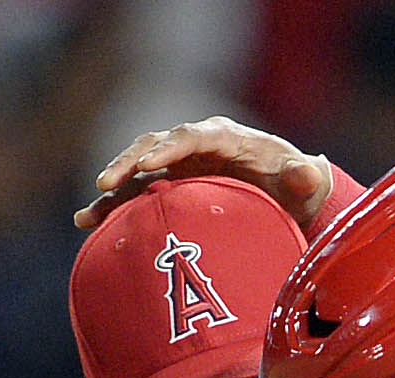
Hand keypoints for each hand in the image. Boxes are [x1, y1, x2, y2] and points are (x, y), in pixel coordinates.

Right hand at [76, 116, 332, 229]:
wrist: (285, 197)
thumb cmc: (294, 187)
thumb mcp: (303, 182)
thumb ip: (304, 177)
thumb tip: (307, 171)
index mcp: (226, 138)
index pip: (193, 135)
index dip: (170, 146)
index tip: (150, 163)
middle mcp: (196, 146)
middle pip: (155, 145)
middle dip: (129, 163)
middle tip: (106, 184)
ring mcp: (179, 166)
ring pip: (138, 170)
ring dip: (113, 190)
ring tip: (87, 215)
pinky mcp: (169, 186)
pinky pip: (136, 193)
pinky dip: (113, 207)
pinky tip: (87, 224)